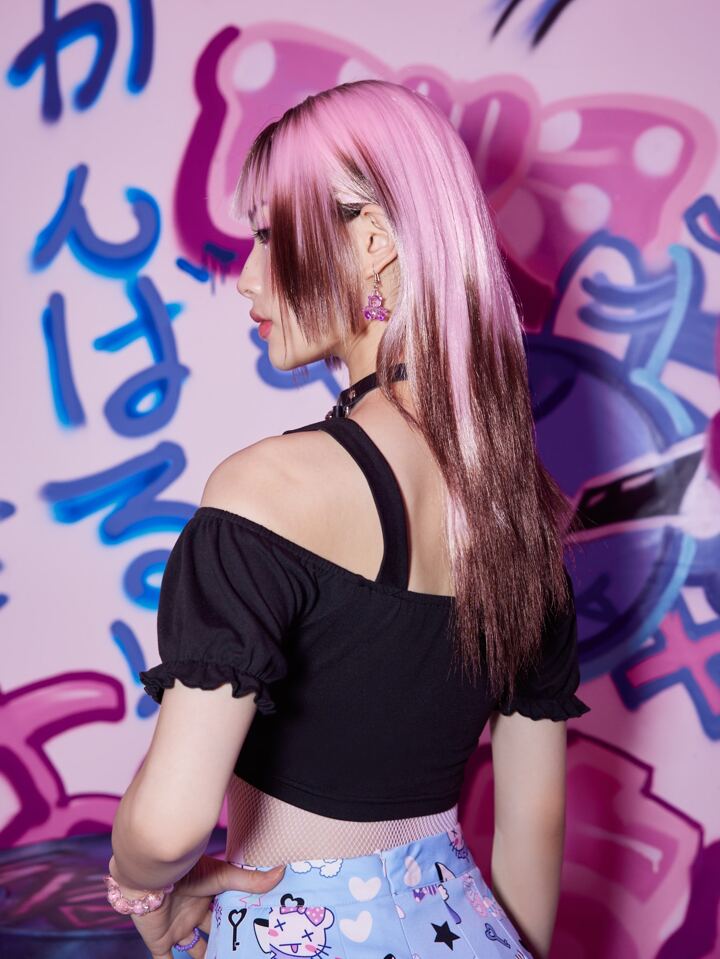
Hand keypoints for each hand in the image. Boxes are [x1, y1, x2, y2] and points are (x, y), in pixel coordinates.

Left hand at [129, 854, 285, 957]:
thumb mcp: (222, 876)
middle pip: (213, 932)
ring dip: (205, 958)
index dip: (239, 921)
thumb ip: (249, 880)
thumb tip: (281, 871)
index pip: (227, 911)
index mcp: (209, 896)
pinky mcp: (160, 942)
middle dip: (225, 942)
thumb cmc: (186, 871)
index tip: (256, 932)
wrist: (149, 878)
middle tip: (243, 951)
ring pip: (194, 949)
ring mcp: (178, 928)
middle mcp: (194, 912)